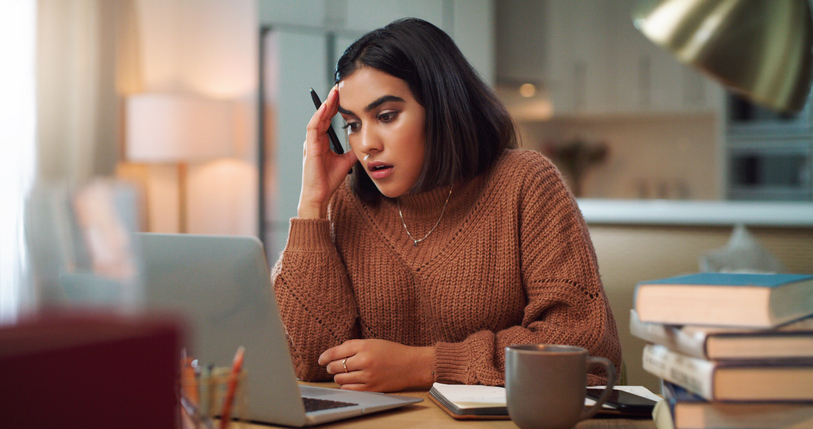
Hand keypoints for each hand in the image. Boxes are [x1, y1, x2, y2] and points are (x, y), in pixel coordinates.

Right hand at [298, 85, 357, 218]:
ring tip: (334, 92)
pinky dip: (319, 116)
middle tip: (340, 86)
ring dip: (326, 105)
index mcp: (322, 142)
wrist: (319, 195)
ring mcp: (310, 143)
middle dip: (331, 100)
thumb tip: (362, 144)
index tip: (344, 95)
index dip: (335, 107)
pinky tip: (326, 107)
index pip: (328, 119)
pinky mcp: (309, 148)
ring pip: (317, 118)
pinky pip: (312, 128)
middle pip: (322, 115)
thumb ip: (351, 151)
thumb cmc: (328, 181)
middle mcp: (314, 140)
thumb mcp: (346, 162)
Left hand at [317, 339, 435, 391]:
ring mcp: (367, 376)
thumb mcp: (373, 342)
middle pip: (335, 366)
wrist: (412, 365)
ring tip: (342, 374)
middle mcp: (364, 360)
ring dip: (338, 377)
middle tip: (331, 367)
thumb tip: (336, 351)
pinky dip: (345, 386)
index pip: (335, 352)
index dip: (325, 356)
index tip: (321, 359)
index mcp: (364, 346)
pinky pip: (349, 389)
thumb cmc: (393, 352)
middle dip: (330, 367)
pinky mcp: (371, 388)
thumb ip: (354, 345)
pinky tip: (348, 382)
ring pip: (340, 379)